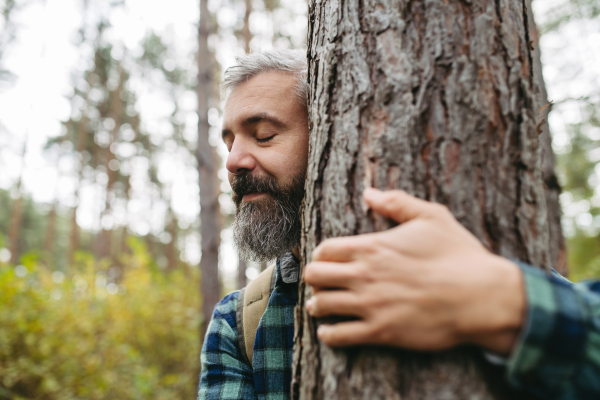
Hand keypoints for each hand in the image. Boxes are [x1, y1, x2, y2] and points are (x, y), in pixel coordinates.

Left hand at [304, 188, 525, 354]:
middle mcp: (364, 275)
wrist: (482, 297)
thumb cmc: (459, 255)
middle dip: (315, 278)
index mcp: (372, 247)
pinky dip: (329, 334)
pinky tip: (331, 331)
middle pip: (315, 276)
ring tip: (322, 306)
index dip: (321, 255)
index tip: (328, 261)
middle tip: (323, 283)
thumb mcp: (432, 216)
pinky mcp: (380, 332)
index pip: (324, 250)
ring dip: (317, 305)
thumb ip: (396, 202)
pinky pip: (338, 336)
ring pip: (320, 306)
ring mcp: (370, 305)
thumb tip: (369, 193)